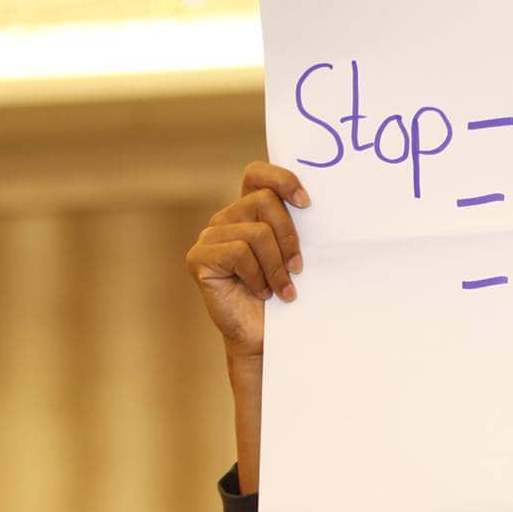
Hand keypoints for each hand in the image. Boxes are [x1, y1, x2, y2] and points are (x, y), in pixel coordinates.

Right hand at [184, 162, 308, 368]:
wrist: (265, 337)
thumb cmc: (284, 295)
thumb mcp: (295, 256)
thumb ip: (297, 228)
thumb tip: (313, 206)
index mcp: (249, 212)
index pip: (257, 174)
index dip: (281, 179)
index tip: (306, 202)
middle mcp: (227, 218)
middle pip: (264, 201)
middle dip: (289, 237)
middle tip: (298, 269)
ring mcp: (210, 237)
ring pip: (256, 233)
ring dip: (277, 266)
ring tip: (282, 290)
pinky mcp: (199, 258)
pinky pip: (238, 253)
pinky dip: (258, 276)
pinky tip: (261, 293)